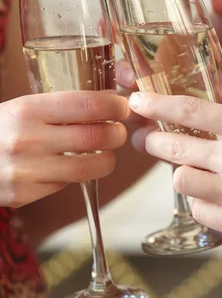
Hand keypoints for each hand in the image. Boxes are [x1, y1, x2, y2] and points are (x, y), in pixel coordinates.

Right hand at [0, 91, 128, 207]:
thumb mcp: (23, 107)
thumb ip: (61, 107)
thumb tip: (108, 103)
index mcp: (27, 109)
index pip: (88, 104)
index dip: (115, 106)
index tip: (123, 107)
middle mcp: (27, 139)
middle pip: (97, 136)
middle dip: (117, 133)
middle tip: (119, 131)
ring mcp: (26, 171)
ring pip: (89, 167)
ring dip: (106, 159)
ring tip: (105, 152)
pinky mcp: (23, 195)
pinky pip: (66, 184)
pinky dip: (75, 175)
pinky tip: (69, 165)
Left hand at [129, 84, 221, 246]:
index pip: (189, 110)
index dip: (156, 105)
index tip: (137, 101)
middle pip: (173, 147)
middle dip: (153, 141)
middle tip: (149, 139)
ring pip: (181, 180)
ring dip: (183, 173)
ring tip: (199, 171)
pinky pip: (199, 210)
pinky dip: (203, 202)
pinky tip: (219, 196)